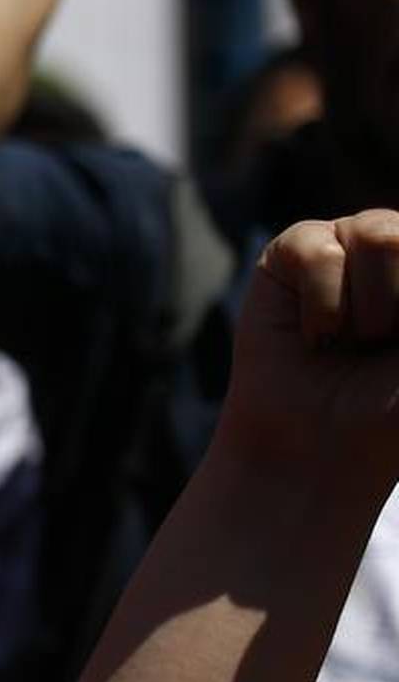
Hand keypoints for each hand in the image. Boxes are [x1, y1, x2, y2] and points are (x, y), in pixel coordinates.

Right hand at [217, 212, 398, 486]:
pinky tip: (315, 337)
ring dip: (370, 308)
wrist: (320, 446)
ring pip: (379, 235)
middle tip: (384, 346)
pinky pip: (320, 252)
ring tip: (351, 341)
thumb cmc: (392, 411)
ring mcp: (349, 243)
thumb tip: (395, 244)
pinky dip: (323, 306)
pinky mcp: (293, 252)